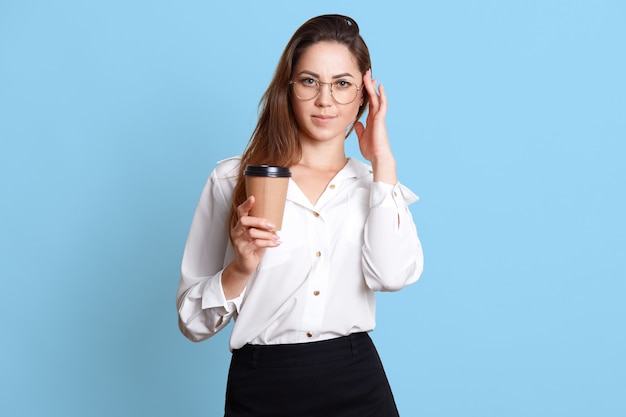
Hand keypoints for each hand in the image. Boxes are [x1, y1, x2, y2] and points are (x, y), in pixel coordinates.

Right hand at [229, 196, 279, 275]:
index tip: (253, 197)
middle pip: (244, 220)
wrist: (245, 265)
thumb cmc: (253, 247)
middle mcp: (236, 231)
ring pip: (252, 233)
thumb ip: (262, 226)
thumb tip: (277, 217)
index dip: (246, 204)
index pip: (241, 211)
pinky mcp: (242, 250)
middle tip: (272, 226)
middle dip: (259, 221)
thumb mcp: (258, 234)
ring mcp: (238, 241)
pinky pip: (256, 244)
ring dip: (267, 235)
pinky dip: (268, 243)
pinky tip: (276, 243)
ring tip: (276, 237)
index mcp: (240, 225)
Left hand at [354, 69, 396, 183]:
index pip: (369, 103)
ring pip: (377, 98)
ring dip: (373, 87)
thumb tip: (357, 123)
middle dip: (369, 85)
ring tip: (370, 75)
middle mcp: (376, 116)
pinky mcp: (381, 119)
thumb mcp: (362, 137)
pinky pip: (381, 104)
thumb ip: (360, 129)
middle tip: (366, 73)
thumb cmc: (372, 150)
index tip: (363, 84)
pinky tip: (379, 86)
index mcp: (372, 120)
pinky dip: (381, 95)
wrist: (378, 157)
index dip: (367, 93)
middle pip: (373, 97)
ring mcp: (379, 117)